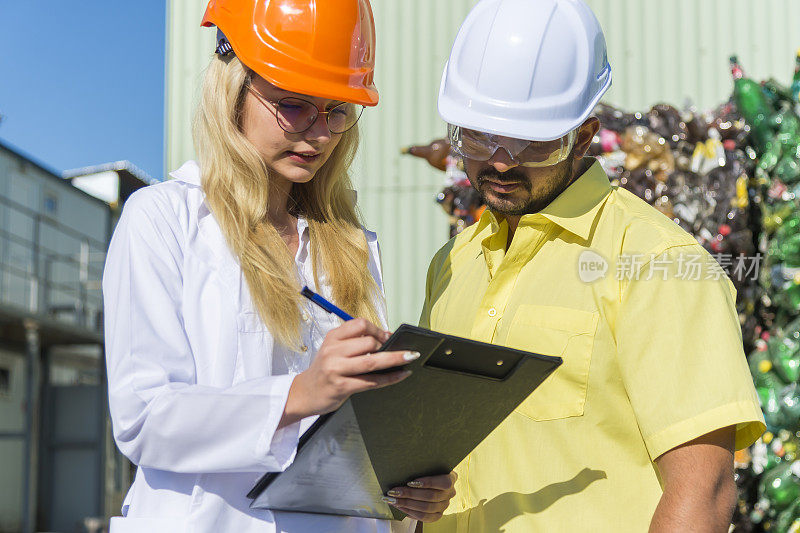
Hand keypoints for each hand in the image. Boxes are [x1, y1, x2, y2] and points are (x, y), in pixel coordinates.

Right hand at [280, 318, 415, 425]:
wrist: (304, 393)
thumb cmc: (324, 371)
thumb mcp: (333, 350)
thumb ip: (354, 342)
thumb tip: (387, 338)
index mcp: (332, 337)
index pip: (359, 324)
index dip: (378, 329)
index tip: (388, 336)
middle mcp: (333, 351)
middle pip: (369, 342)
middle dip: (387, 346)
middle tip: (398, 351)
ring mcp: (336, 369)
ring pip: (372, 361)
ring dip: (395, 359)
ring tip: (410, 356)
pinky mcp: (341, 386)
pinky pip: (372, 381)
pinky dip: (390, 378)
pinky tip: (401, 374)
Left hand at [382, 472, 456, 522]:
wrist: (429, 481)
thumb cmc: (425, 471)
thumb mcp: (426, 466)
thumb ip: (421, 467)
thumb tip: (403, 469)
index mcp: (451, 478)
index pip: (444, 482)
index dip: (428, 483)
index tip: (410, 482)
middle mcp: (450, 493)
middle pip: (431, 496)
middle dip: (410, 494)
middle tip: (394, 491)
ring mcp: (445, 505)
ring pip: (426, 508)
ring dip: (407, 504)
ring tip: (393, 500)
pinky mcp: (438, 515)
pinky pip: (424, 517)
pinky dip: (410, 512)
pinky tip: (400, 507)